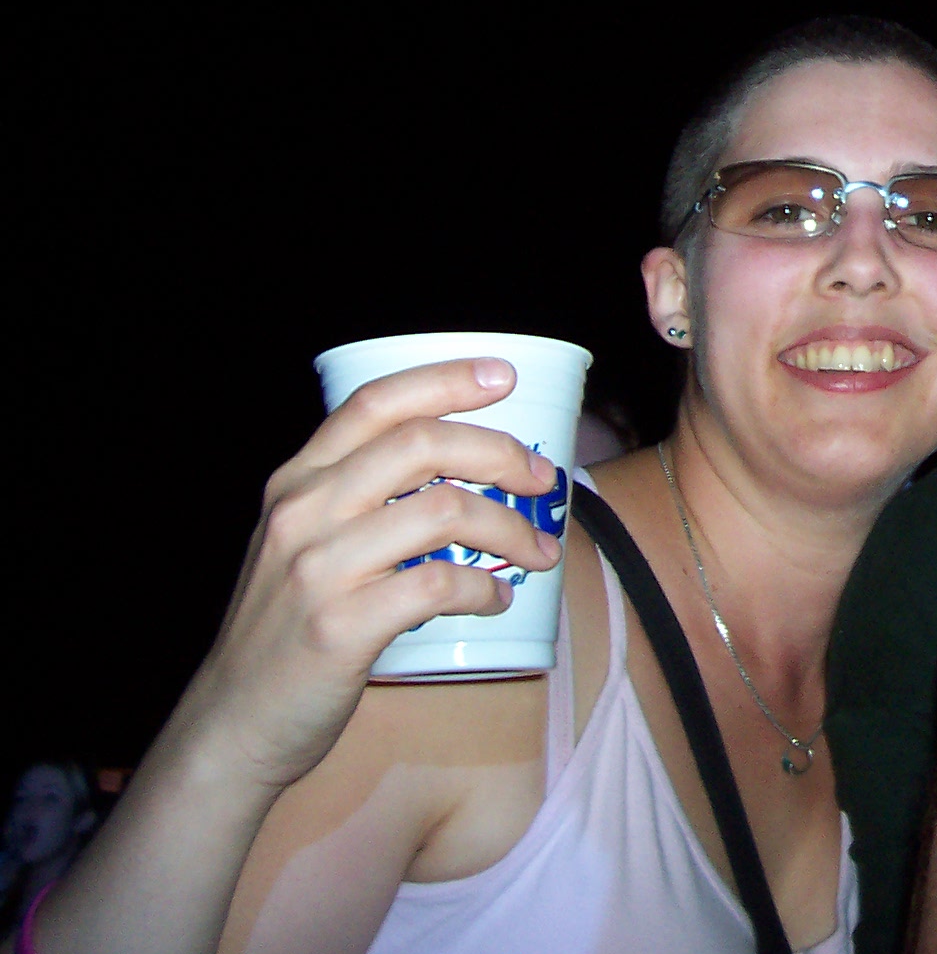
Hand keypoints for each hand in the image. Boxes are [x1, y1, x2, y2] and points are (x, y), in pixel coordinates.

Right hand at [180, 359, 562, 792]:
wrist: (231, 724)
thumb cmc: (287, 629)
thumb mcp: (302, 544)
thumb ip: (357, 499)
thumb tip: (463, 470)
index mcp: (296, 481)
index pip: (375, 401)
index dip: (445, 379)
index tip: (504, 375)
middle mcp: (302, 511)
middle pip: (421, 444)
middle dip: (499, 451)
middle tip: (542, 477)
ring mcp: (318, 568)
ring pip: (442, 510)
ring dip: (509, 526)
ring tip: (539, 550)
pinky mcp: (339, 627)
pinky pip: (437, 585)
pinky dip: (483, 589)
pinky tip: (498, 599)